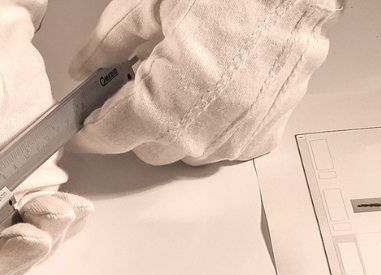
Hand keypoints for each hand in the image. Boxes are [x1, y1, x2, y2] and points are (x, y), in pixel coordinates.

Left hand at [69, 0, 342, 164]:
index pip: (110, 136)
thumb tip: (87, 64)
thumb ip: (111, 43)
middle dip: (135, 126)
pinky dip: (211, 130)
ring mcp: (231, 140)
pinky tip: (216, 97)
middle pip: (147, 150)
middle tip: (139, 89)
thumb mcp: (153, 7)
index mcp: (159, 104)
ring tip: (184, 88)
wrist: (294, 2)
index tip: (86, 127)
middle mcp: (195, 134)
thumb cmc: (235, 1)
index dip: (92, 131)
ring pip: (186, 153)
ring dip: (175, 131)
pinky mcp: (260, 137)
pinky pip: (223, 147)